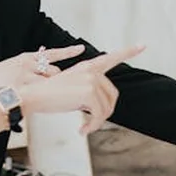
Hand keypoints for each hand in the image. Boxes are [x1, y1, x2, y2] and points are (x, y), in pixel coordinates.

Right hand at [0, 44, 87, 103]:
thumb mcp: (8, 69)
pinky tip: (50, 103)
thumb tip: (40, 58)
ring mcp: (23, 75)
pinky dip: (46, 100)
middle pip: (54, 72)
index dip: (67, 51)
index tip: (82, 48)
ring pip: (49, 83)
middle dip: (60, 83)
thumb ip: (25, 67)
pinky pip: (40, 94)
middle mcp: (25, 64)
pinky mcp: (19, 87)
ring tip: (52, 101)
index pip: (51, 53)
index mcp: (23, 58)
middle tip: (63, 92)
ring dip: (53, 93)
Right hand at [19, 45, 145, 134]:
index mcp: (87, 67)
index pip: (111, 58)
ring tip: (85, 128)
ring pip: (107, 107)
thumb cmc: (48, 96)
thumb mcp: (72, 90)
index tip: (143, 45)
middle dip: (105, 112)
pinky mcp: (89, 91)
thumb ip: (88, 92)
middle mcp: (91, 71)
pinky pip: (99, 114)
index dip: (128, 51)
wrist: (32, 96)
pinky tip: (82, 130)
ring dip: (98, 122)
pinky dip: (92, 126)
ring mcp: (91, 80)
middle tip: (92, 124)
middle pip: (112, 95)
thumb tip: (102, 108)